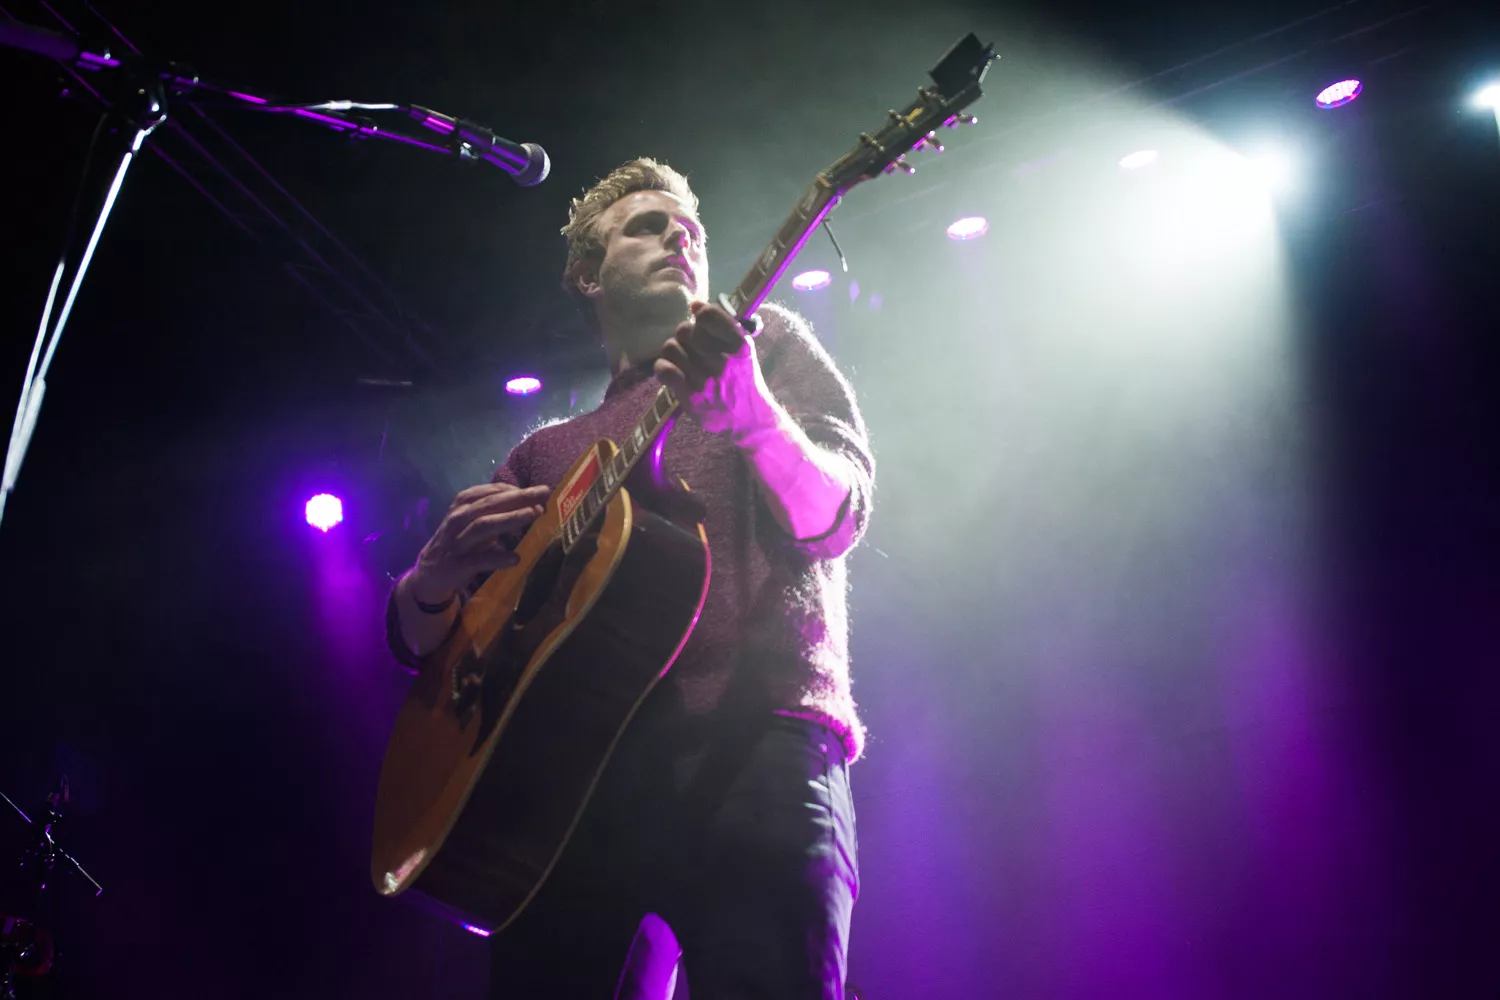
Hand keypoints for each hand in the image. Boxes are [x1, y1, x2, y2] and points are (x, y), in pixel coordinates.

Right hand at [408, 483, 550, 600]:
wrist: (431, 573)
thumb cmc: (459, 542)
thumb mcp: (472, 522)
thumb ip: (495, 512)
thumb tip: (532, 504)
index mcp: (463, 505)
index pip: (490, 492)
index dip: (514, 489)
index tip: (538, 490)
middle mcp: (458, 519)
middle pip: (490, 504)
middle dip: (518, 497)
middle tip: (543, 494)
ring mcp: (457, 541)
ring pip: (483, 525)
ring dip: (509, 518)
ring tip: (532, 515)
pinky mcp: (457, 565)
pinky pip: (479, 560)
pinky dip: (498, 558)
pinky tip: (516, 558)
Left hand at [655, 301, 774, 440]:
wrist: (748, 417)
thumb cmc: (741, 377)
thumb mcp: (743, 348)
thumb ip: (722, 325)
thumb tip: (695, 304)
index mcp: (739, 345)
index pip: (708, 316)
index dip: (701, 316)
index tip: (703, 324)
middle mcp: (723, 362)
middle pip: (684, 330)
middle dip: (686, 337)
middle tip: (695, 350)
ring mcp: (706, 380)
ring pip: (671, 347)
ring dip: (675, 352)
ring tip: (686, 362)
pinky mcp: (691, 396)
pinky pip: (665, 370)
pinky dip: (664, 368)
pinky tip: (673, 373)